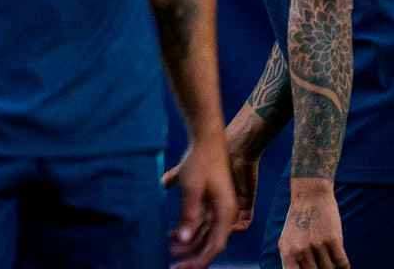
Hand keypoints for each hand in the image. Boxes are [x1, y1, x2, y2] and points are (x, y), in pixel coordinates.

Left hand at [158, 135, 236, 268]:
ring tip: (168, 246)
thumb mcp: (191, 189)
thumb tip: (184, 240)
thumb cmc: (200, 161)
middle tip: (172, 263)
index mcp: (225, 213)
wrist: (206, 137)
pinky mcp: (211, 202)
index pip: (215, 247)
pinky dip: (188, 230)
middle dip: (191, 255)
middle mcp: (225, 213)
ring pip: (205, 234)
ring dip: (188, 242)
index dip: (198, 261)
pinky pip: (202, 223)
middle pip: (210, 243)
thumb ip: (189, 215)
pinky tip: (172, 232)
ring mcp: (219, 208)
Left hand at [278, 179, 348, 268]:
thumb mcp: (287, 239)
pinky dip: (345, 267)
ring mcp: (317, 244)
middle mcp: (301, 249)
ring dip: (333, 268)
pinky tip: (344, 266)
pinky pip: (342, 263)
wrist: (310, 196)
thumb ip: (290, 260)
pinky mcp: (333, 239)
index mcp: (287, 251)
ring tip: (332, 262)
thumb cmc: (298, 220)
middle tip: (324, 265)